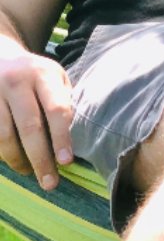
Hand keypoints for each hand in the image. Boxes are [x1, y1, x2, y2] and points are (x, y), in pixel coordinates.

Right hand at [0, 35, 73, 189]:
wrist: (1, 56)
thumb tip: (79, 137)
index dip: (62, 137)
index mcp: (43, 75)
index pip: (56, 109)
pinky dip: (3, 152)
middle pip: (29, 127)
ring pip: (4, 136)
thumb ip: (64, 102)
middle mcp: (16, 82)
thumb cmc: (38, 74)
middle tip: (50, 183)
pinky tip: (14, 160)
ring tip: (30, 173)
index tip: (67, 162)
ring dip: (18, 160)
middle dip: (40, 158)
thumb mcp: (57, 78)